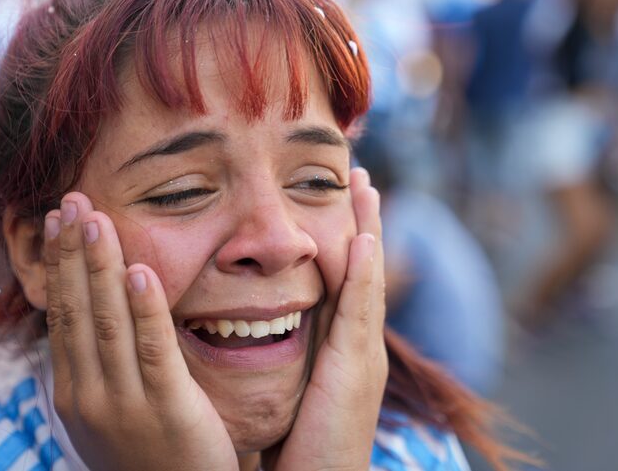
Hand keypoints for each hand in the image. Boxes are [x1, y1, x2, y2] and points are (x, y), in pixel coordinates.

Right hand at [43, 192, 238, 470]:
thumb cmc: (148, 455)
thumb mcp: (109, 413)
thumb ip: (101, 366)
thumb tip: (95, 311)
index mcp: (74, 393)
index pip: (61, 315)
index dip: (59, 264)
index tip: (57, 220)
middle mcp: (90, 395)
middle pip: (77, 309)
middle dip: (73, 251)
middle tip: (71, 200)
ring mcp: (126, 403)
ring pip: (107, 320)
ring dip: (100, 264)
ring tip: (96, 217)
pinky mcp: (169, 408)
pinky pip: (153, 348)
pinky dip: (144, 307)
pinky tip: (139, 269)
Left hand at [263, 167, 387, 470]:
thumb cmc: (301, 445)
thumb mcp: (292, 386)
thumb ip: (283, 352)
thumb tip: (250, 322)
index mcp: (341, 345)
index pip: (345, 278)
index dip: (345, 236)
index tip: (338, 196)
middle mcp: (358, 342)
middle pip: (363, 267)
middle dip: (363, 219)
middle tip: (357, 173)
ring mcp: (363, 353)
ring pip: (367, 278)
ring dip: (367, 229)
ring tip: (363, 185)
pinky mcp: (356, 369)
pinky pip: (360, 312)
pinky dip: (364, 275)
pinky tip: (362, 240)